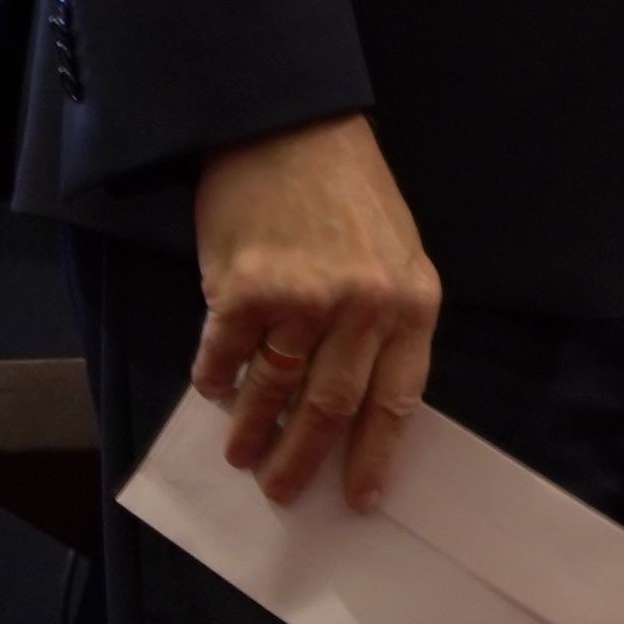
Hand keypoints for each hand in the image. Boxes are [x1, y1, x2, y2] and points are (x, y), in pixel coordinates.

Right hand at [193, 112, 440, 509]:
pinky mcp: (245, 291)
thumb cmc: (347, 190)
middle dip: (303, 460)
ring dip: (252, 432)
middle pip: (331, 408)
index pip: (396, 399)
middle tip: (282, 492)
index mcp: (411, 301)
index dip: (374, 454)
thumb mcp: (394, 252)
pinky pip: (224, 357)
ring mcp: (303, 300)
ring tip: (240, 454)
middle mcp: (363, 307)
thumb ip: (382, 320)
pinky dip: (215, 382)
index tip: (357, 498)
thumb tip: (352, 400)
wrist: (289, 125)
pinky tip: (212, 392)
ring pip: (274, 391)